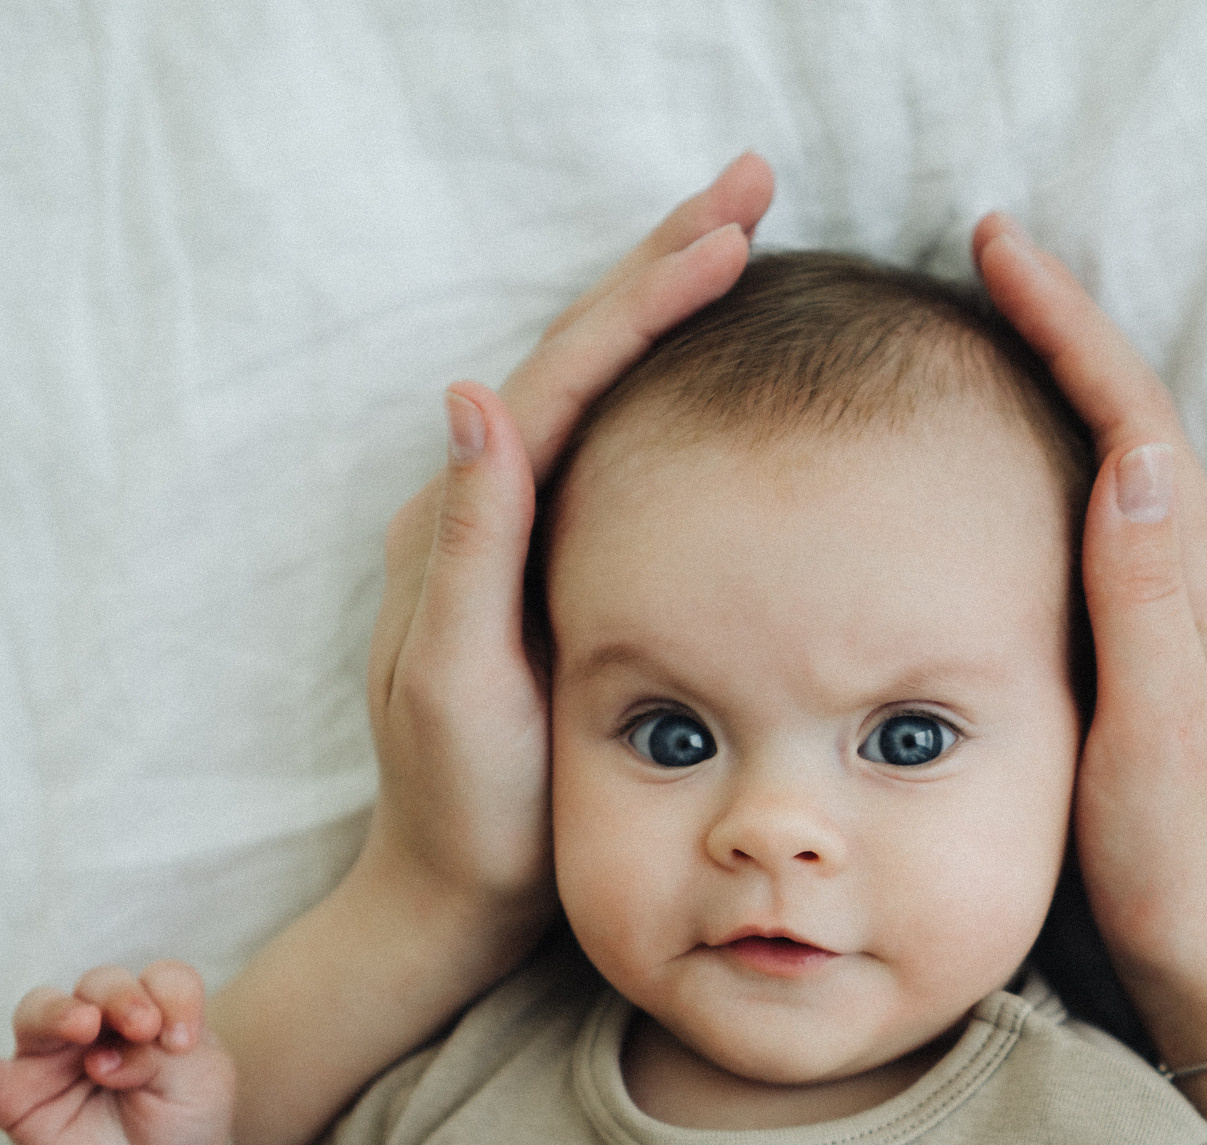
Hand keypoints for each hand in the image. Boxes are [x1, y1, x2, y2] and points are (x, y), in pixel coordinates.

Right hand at [0, 962, 234, 1144]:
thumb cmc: (181, 1123)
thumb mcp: (202, 1087)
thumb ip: (168, 1057)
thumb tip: (112, 1052)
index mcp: (151, 1010)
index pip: (161, 978)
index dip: (174, 998)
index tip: (186, 1040)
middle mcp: (99, 1022)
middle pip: (99, 984)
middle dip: (121, 998)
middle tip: (143, 1028)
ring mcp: (53, 1057)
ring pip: (42, 1011)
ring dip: (62, 1013)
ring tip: (84, 1027)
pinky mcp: (15, 1098)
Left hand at [352, 152, 774, 948]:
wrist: (455, 895)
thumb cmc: (466, 809)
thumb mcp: (457, 683)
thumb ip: (469, 544)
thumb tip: (470, 392)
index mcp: (460, 520)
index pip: (562, 374)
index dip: (646, 298)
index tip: (730, 232)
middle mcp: (478, 504)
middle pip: (580, 354)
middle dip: (663, 264)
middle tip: (751, 187)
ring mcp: (512, 531)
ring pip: (599, 388)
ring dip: (663, 307)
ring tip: (736, 239)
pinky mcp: (547, 566)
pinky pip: (609, 444)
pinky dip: (662, 385)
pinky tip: (712, 366)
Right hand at [974, 216, 1206, 1062]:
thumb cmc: (1196, 879)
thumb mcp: (1162, 744)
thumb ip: (1147, 605)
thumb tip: (1137, 455)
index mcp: (1200, 598)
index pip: (1135, 423)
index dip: (1068, 328)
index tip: (999, 249)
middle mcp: (1202, 596)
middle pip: (1134, 423)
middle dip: (1064, 332)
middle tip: (990, 263)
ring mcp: (1185, 632)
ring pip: (1124, 472)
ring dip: (1066, 392)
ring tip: (993, 338)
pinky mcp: (1160, 670)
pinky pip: (1112, 532)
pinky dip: (1062, 472)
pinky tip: (1020, 483)